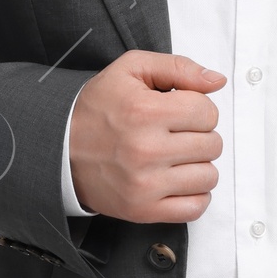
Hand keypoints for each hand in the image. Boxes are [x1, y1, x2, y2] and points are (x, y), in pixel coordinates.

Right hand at [68, 51, 225, 222]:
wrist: (59, 148)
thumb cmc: (98, 107)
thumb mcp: (132, 70)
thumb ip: (179, 68)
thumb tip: (216, 81)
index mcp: (144, 111)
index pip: (208, 112)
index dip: (198, 108)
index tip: (180, 111)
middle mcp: (145, 149)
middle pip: (212, 144)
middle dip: (199, 135)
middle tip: (176, 133)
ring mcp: (144, 184)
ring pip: (208, 176)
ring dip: (197, 165)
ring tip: (175, 156)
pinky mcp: (143, 209)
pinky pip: (195, 207)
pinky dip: (194, 194)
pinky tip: (177, 179)